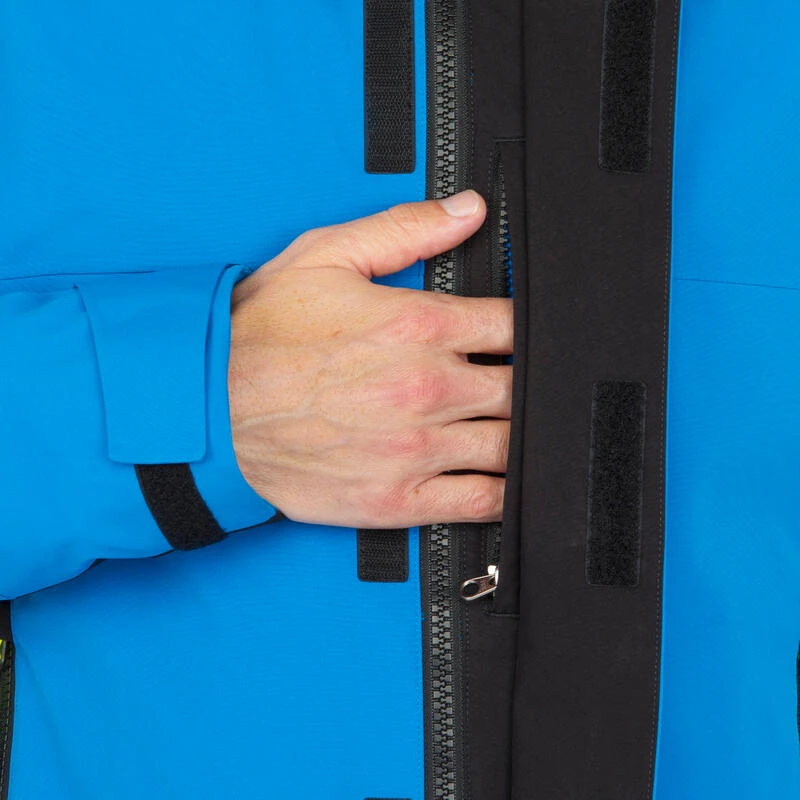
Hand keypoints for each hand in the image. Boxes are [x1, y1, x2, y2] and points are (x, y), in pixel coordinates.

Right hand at [228, 190, 512, 528]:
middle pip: (522, 389)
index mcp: (418, 326)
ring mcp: (416, 449)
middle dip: (530, 383)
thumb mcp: (325, 258)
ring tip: (515, 426)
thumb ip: (404, 230)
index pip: (514, 326)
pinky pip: (480, 502)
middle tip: (522, 383)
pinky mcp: (398, 499)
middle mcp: (426, 389)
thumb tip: (467, 211)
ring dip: (523, 435)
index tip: (522, 336)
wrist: (206, 409)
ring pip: (511, 446)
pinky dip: (505, 491)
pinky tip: (505, 477)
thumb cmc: (258, 336)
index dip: (529, 329)